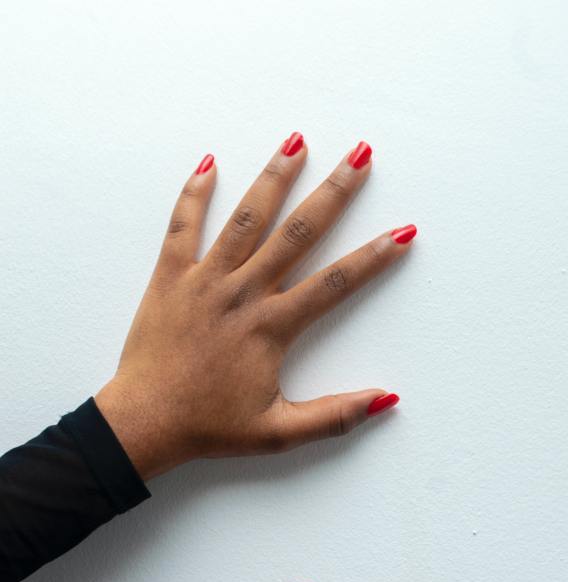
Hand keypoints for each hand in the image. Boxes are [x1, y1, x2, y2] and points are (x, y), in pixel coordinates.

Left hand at [96, 137, 415, 479]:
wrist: (144, 422)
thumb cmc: (209, 428)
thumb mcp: (278, 433)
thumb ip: (334, 416)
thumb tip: (385, 399)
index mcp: (271, 327)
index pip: (335, 283)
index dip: (374, 257)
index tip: (402, 232)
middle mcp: (242, 293)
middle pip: (297, 233)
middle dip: (334, 191)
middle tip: (359, 157)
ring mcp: (204, 280)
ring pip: (246, 219)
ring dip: (274, 178)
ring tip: (296, 141)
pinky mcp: (169, 278)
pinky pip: (182, 226)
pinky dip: (195, 193)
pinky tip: (209, 163)